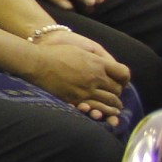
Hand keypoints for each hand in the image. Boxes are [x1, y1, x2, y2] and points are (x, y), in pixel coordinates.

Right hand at [15, 29, 129, 121]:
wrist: (36, 63)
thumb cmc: (56, 53)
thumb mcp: (80, 50)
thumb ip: (95, 59)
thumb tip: (106, 66)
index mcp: (98, 63)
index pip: (123, 73)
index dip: (124, 78)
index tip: (121, 80)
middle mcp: (95, 77)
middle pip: (117, 89)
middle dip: (118, 92)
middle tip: (116, 94)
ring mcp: (86, 90)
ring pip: (109, 101)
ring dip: (113, 105)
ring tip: (115, 108)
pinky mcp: (76, 99)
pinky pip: (95, 108)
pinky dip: (102, 111)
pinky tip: (102, 112)